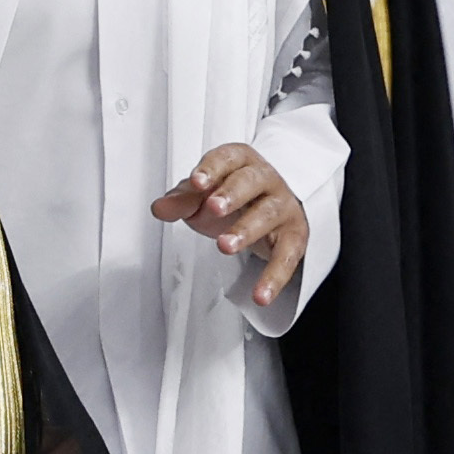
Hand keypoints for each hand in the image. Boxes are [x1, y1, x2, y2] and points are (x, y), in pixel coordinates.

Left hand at [152, 144, 309, 305]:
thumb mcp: (202, 196)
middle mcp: (266, 179)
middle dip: (232, 194)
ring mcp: (283, 206)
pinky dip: (274, 277)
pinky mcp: (294, 236)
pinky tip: (261, 295)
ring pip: (269, 214)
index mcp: (241, 161)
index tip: (197, 182)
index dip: (212, 168)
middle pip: (252, 180)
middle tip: (213, 208)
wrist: (267, 209)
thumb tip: (159, 208)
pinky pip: (287, 255)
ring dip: (247, 230)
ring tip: (225, 246)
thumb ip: (181, 201)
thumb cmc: (232, 197)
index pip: (227, 158)